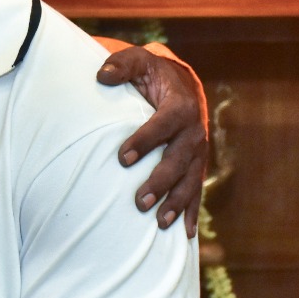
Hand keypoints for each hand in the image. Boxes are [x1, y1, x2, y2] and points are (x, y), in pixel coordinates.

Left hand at [96, 46, 207, 235]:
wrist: (180, 84)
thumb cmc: (152, 74)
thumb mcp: (137, 61)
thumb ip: (121, 65)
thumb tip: (102, 75)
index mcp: (180, 107)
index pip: (164, 125)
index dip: (145, 140)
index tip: (122, 158)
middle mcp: (194, 132)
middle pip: (179, 160)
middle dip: (160, 182)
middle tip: (139, 202)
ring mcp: (197, 153)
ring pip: (190, 181)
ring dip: (176, 203)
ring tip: (159, 223)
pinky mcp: (195, 166)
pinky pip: (196, 192)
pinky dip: (191, 213)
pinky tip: (184, 236)